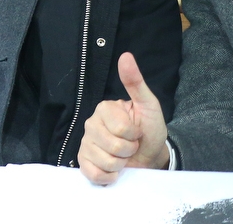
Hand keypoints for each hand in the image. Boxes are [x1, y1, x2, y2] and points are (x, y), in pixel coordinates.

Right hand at [77, 52, 168, 183]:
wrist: (150, 156)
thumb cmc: (149, 130)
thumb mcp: (148, 105)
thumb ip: (135, 82)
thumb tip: (126, 56)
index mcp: (104, 109)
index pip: (121, 129)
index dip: (134, 135)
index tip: (137, 132)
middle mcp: (90, 124)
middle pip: (113, 146)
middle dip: (129, 151)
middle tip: (131, 146)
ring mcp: (85, 144)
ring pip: (106, 162)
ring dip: (121, 165)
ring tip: (124, 157)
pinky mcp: (83, 163)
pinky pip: (94, 174)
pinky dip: (109, 177)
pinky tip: (114, 171)